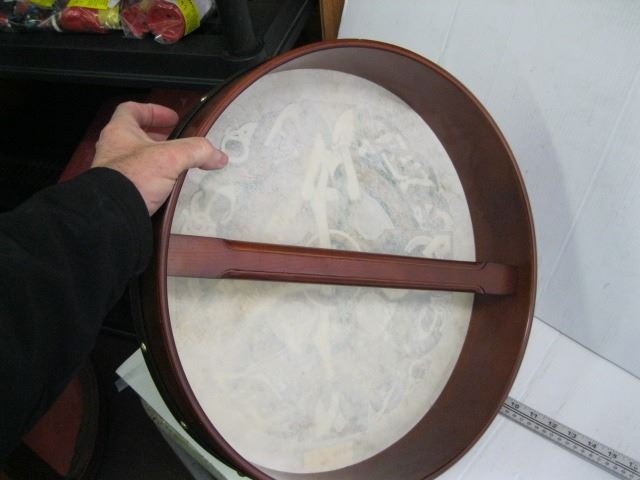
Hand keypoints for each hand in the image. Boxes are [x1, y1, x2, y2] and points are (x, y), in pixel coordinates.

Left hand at [91, 101, 227, 214]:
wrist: (114, 216)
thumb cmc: (134, 177)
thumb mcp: (171, 158)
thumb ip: (197, 151)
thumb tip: (219, 156)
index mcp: (119, 132)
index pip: (132, 110)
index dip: (154, 110)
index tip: (173, 118)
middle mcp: (112, 149)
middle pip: (136, 135)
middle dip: (159, 137)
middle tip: (178, 143)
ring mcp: (113, 172)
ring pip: (137, 158)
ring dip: (157, 159)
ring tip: (178, 166)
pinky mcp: (120, 192)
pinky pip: (139, 180)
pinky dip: (154, 180)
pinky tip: (169, 187)